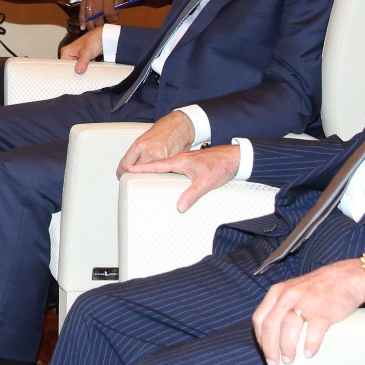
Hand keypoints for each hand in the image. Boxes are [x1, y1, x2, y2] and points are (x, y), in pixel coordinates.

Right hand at [60, 27, 104, 72]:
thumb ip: (82, 62)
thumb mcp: (87, 52)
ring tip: (87, 70)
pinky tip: (90, 69)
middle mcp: (70, 54)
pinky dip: (87, 68)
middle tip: (82, 74)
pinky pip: (83, 67)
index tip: (74, 76)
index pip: (63, 66)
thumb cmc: (94, 39)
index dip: (68, 71)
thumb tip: (78, 71)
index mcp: (66, 52)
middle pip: (70, 68)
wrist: (104, 36)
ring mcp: (77, 57)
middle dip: (76, 71)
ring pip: (78, 68)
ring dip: (83, 70)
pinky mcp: (84, 59)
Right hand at [80, 0, 126, 28]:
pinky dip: (81, 19)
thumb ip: (117, 7)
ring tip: (91, 32)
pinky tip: (82, 26)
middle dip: (99, 24)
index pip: (108, 12)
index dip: (110, 19)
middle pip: (96, 14)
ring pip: (87, 13)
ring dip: (89, 24)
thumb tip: (113, 19)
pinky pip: (81, 10)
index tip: (112, 22)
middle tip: (101, 31)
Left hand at [117, 111, 196, 174]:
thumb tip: (131, 164)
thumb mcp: (145, 137)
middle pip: (135, 171)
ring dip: (146, 175)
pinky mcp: (171, 162)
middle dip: (132, 174)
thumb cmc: (164, 128)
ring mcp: (161, 158)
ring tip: (145, 173)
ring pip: (149, 173)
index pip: (125, 164)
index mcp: (140, 144)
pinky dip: (159, 172)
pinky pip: (162, 172)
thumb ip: (138, 151)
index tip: (121, 174)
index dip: (121, 171)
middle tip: (131, 175)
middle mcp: (149, 152)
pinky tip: (159, 170)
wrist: (181, 124)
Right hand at [125, 144, 239, 211]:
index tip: (129, 169)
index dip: (142, 168)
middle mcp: (181, 160)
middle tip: (131, 174)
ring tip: (146, 177)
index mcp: (180, 162)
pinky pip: (175, 169)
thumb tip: (180, 206)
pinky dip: (167, 173)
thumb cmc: (221, 166)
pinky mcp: (192, 164)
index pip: (156, 165)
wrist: (234, 158)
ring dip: (156, 171)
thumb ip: (192, 195)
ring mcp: (186, 161)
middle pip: (158, 165)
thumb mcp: (205, 182)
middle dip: (144, 169)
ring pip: (167, 167)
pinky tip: (169, 179)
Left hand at [251, 258, 364, 364]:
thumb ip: (280, 307)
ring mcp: (306, 302)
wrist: (346, 277)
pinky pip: (313, 330)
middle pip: (271, 325)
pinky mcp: (325, 310)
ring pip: (289, 328)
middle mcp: (288, 296)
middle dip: (270, 347)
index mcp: (277, 292)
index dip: (261, 339)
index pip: (260, 318)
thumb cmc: (317, 289)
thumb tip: (271, 338)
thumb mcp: (291, 290)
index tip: (266, 353)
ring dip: (287, 348)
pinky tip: (308, 353)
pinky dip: (310, 344)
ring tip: (290, 360)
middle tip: (275, 363)